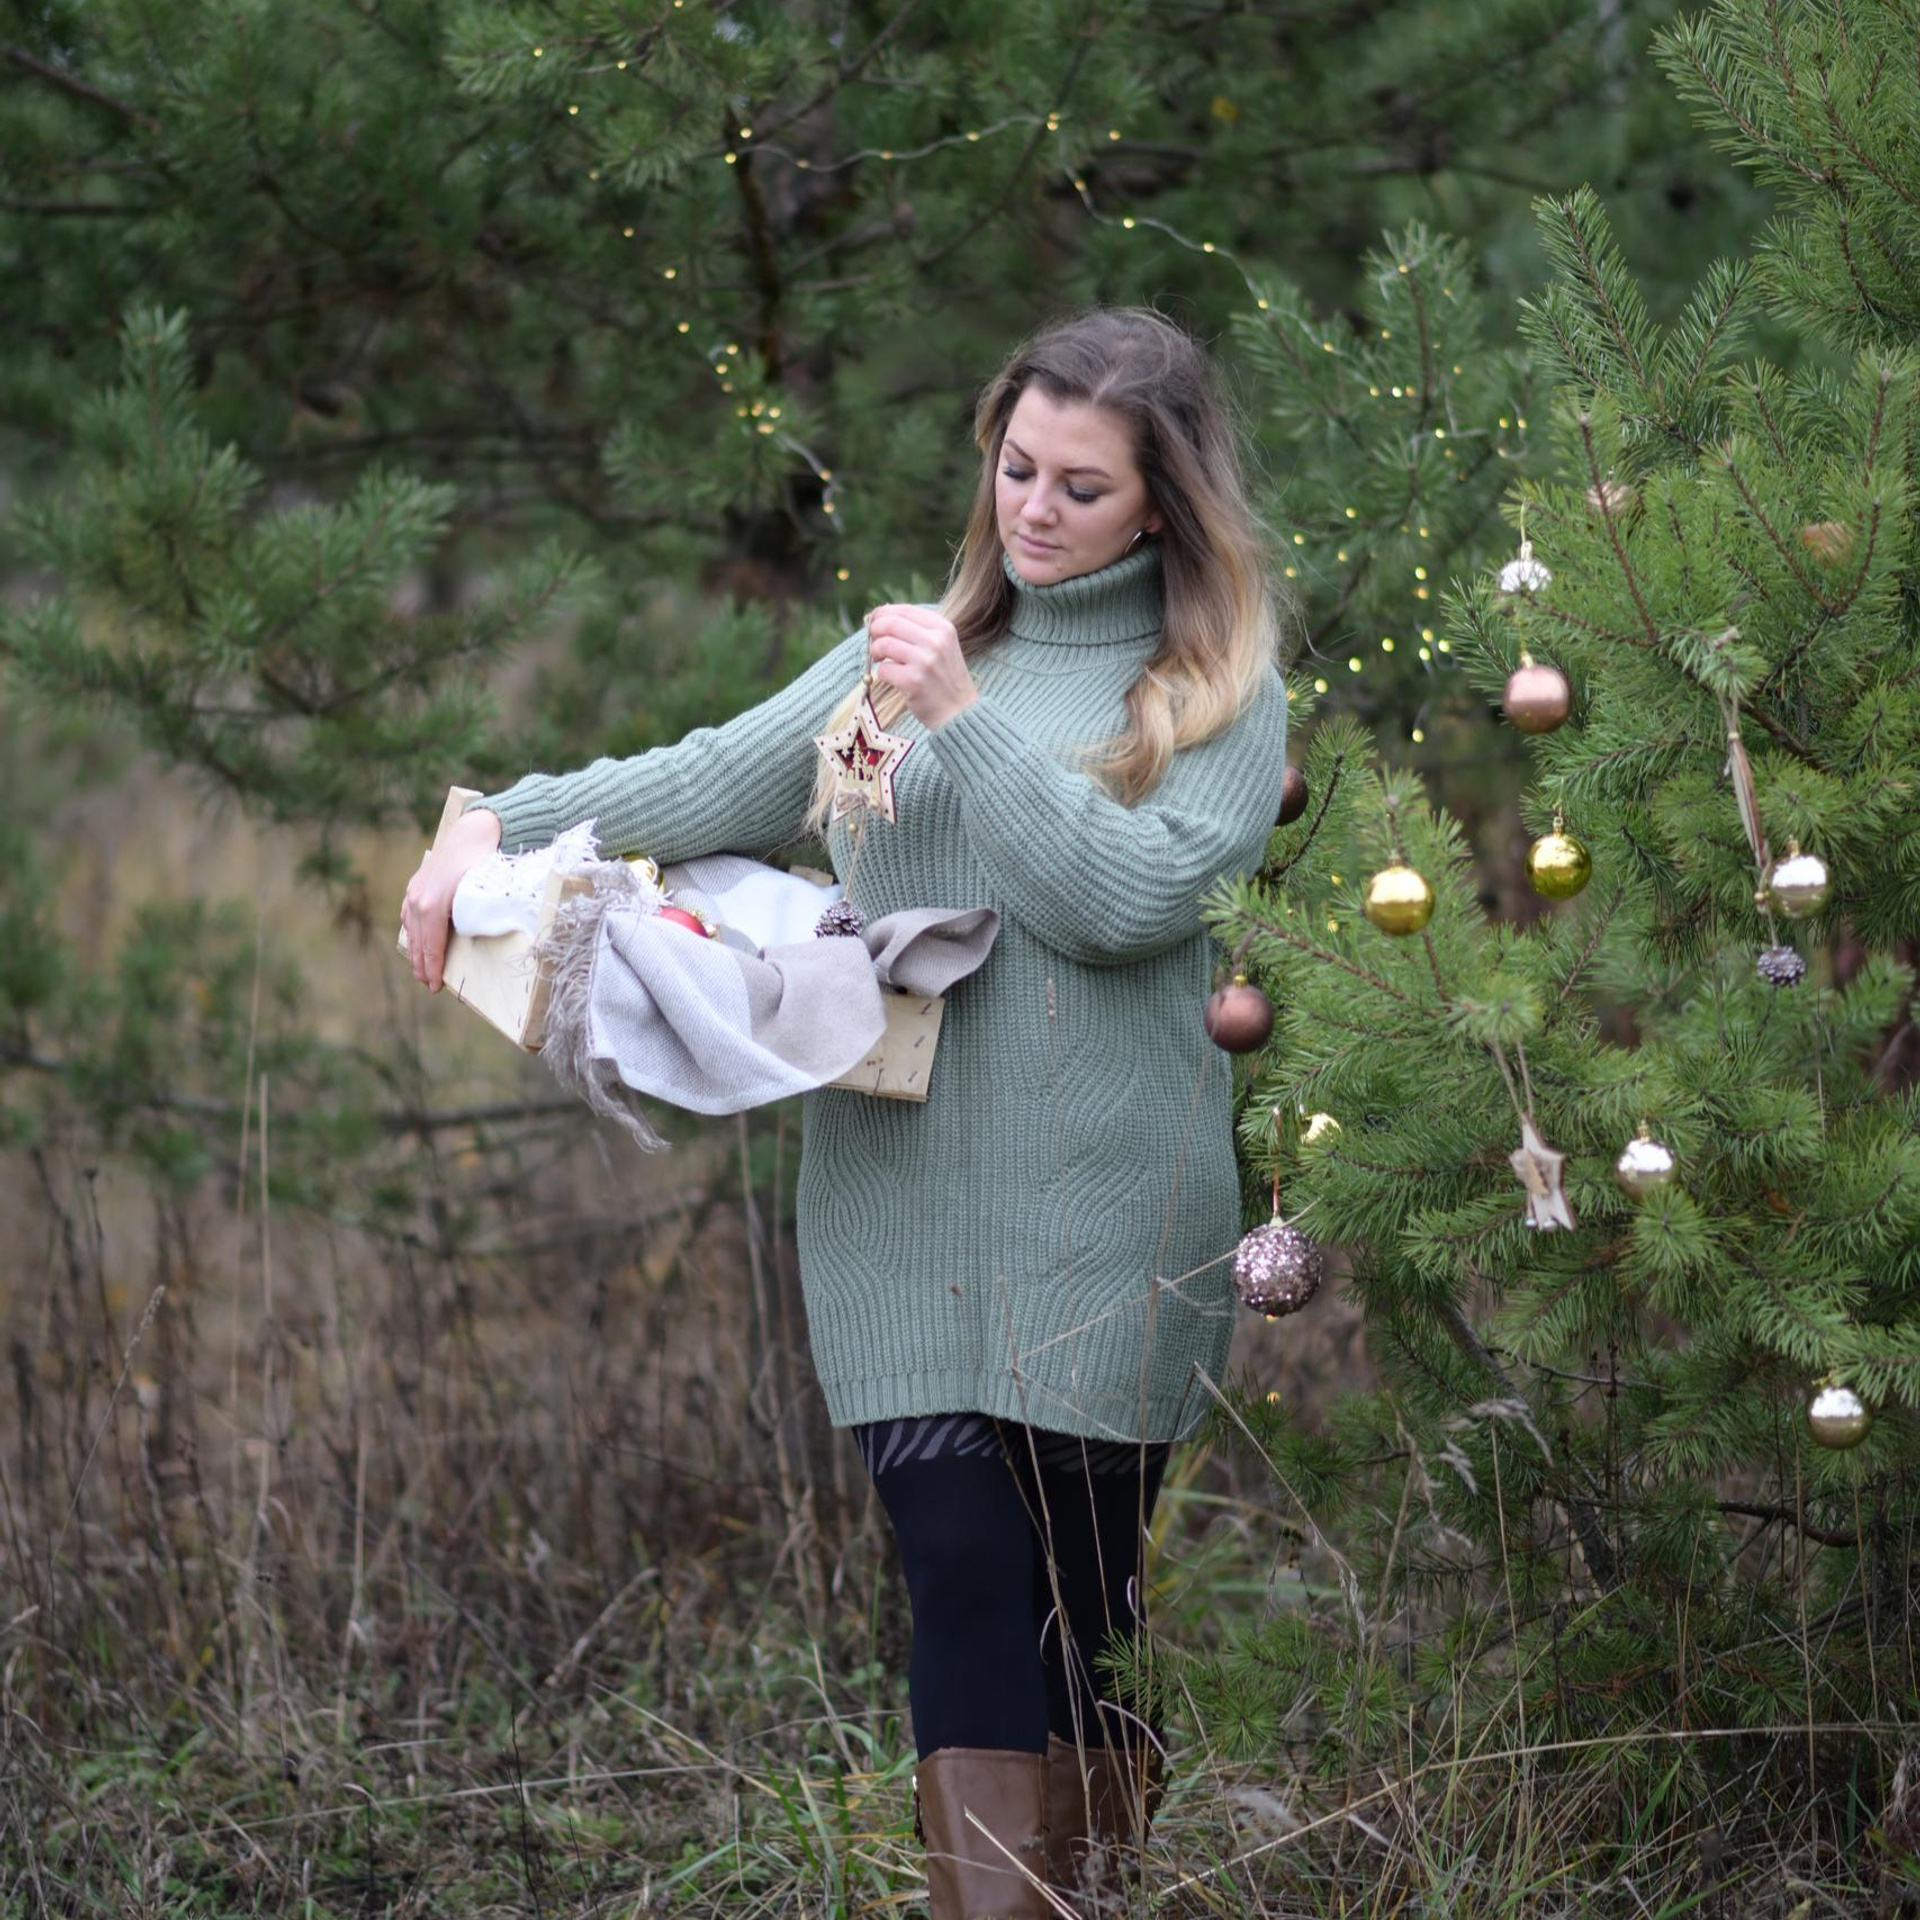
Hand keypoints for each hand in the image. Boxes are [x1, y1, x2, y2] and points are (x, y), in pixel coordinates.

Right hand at [400, 805, 502, 991]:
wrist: (472, 833)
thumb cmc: (482, 863)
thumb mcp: (482, 894)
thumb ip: (478, 918)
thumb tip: (483, 941)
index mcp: (432, 905)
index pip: (431, 946)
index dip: (432, 968)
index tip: (435, 987)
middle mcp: (418, 899)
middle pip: (418, 942)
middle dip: (422, 966)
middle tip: (429, 986)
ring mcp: (414, 891)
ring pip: (411, 930)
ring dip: (414, 952)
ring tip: (421, 971)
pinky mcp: (415, 885)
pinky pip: (408, 915)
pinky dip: (411, 932)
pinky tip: (415, 943)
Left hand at [865, 604, 977, 729]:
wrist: (960, 712)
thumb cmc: (945, 678)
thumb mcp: (942, 646)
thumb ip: (918, 630)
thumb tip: (880, 617)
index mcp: (943, 628)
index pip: (905, 610)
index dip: (884, 614)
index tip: (875, 623)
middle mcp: (936, 642)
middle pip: (890, 624)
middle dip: (875, 631)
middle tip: (874, 643)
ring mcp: (925, 662)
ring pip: (883, 645)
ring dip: (875, 652)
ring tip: (880, 660)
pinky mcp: (913, 681)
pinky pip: (883, 669)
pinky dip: (882, 674)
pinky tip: (892, 678)